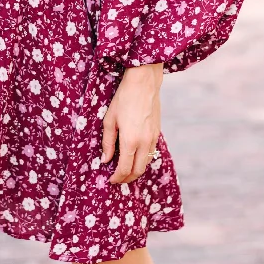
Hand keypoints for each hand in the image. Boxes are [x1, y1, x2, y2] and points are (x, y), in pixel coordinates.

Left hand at [101, 63, 162, 183]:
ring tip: (125, 168)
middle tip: (118, 178)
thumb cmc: (123, 98)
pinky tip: (134, 154)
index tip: (110, 180)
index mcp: (130, 140)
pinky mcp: (157, 132)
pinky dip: (143, 159)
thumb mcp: (109, 119)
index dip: (117, 177)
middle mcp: (144, 142)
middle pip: (138, 170)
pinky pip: (151, 152)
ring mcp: (153, 138)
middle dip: (127, 178)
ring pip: (146, 163)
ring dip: (136, 169)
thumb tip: (105, 160)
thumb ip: (107, 142)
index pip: (124, 168)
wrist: (143, 83)